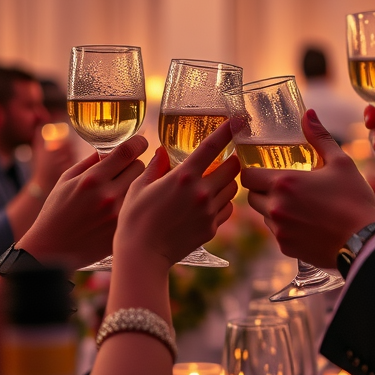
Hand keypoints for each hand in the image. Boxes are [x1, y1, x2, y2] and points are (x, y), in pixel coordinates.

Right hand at [18, 135, 147, 268]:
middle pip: (139, 167)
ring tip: (121, 190)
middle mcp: (108, 196)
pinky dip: (133, 204)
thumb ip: (90, 162)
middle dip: (132, 164)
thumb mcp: (66, 180)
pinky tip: (121, 208)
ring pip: (141, 188)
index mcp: (92, 179)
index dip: (138, 142)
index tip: (141, 142)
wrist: (52, 249)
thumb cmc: (56, 211)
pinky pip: (137, 207)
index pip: (126, 152)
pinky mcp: (122, 229)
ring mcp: (118, 215)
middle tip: (124, 170)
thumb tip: (111, 148)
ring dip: (134, 184)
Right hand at [113, 120, 239, 272]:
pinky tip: (209, 204)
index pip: (212, 146)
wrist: (142, 255)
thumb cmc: (134, 218)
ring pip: (233, 189)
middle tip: (223, 159)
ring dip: (227, 182)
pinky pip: (227, 210)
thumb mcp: (139, 187)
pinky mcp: (211, 229)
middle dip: (231, 160)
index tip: (239, 120)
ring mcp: (209, 212)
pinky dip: (223, 203)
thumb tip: (163, 152)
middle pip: (233, 168)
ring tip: (213, 182)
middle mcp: (201, 192)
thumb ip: (155, 166)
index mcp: (184, 177)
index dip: (228, 130)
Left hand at [241, 109, 374, 267]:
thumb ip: (320, 138)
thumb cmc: (354, 200)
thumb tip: (308, 114)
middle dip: (262, 190)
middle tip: (281, 186)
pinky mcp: (286, 248)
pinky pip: (277, 234)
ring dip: (273, 208)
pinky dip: (285, 227)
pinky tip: (306, 223)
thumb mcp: (341, 163)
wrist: (365, 242)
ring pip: (263, 216)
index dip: (252, 171)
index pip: (247, 175)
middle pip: (251, 196)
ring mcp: (279, 230)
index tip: (262, 169)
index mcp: (284, 183)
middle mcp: (276, 207)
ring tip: (298, 205)